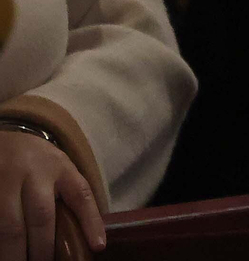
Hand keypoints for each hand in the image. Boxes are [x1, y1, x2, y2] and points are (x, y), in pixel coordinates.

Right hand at [0, 130, 103, 260]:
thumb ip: (71, 193)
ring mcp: (6, 181)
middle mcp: (34, 172)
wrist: (5, 139)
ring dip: (15, 251)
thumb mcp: (61, 167)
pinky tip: (3, 251)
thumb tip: (89, 237)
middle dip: (42, 248)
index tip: (98, 246)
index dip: (91, 221)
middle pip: (42, 215)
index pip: (81, 194)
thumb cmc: (38, 162)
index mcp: (61, 167)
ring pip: (11, 225)